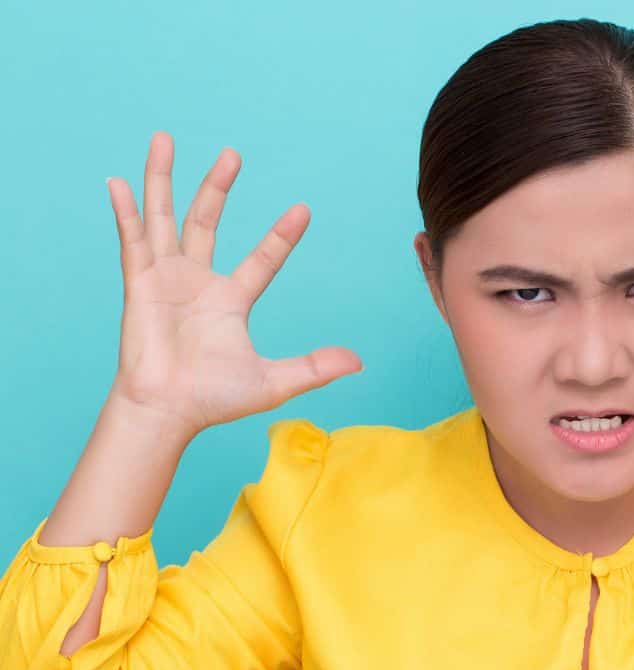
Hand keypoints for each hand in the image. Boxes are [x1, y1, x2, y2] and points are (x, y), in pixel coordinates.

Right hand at [106, 131, 362, 438]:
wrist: (168, 412)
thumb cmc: (214, 400)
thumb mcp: (274, 381)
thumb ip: (314, 368)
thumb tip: (359, 362)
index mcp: (231, 299)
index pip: (263, 259)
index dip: (282, 236)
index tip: (303, 209)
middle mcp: (198, 281)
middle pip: (207, 221)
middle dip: (218, 187)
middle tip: (233, 153)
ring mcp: (166, 279)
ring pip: (165, 218)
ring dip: (164, 179)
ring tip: (164, 139)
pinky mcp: (139, 285)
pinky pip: (132, 241)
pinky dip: (126, 213)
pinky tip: (119, 183)